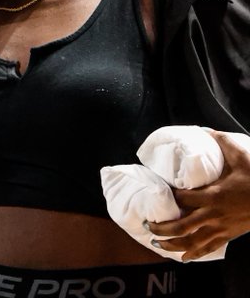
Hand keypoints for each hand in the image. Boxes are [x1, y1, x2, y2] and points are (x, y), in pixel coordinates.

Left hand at [147, 130, 249, 261]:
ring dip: (173, 244)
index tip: (156, 193)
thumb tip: (205, 129)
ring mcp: (222, 228)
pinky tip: (184, 258)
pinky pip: (210, 247)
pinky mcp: (230, 235)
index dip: (167, 198)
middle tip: (147, 225)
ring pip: (193, 241)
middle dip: (162, 228)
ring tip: (156, 244)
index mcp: (213, 196)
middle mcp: (214, 215)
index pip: (182, 199)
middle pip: (182, 226)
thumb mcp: (241, 157)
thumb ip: (221, 142)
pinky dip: (195, 254)